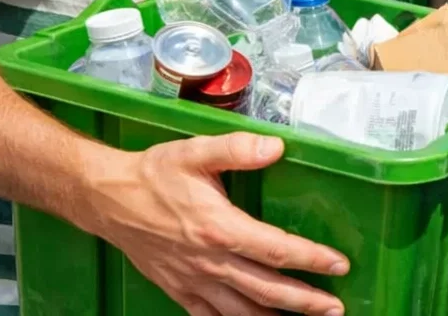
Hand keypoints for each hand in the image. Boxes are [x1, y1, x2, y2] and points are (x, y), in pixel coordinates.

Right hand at [86, 132, 347, 315]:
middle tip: (336, 308)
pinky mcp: (179, 291)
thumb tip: (277, 148)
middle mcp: (210, 262)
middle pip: (266, 290)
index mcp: (219, 228)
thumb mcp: (197, 151)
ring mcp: (193, 282)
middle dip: (305, 301)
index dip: (311, 259)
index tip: (339, 265)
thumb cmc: (155, 173)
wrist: (108, 199)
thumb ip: (239, 148)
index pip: (275, 249)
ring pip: (242, 312)